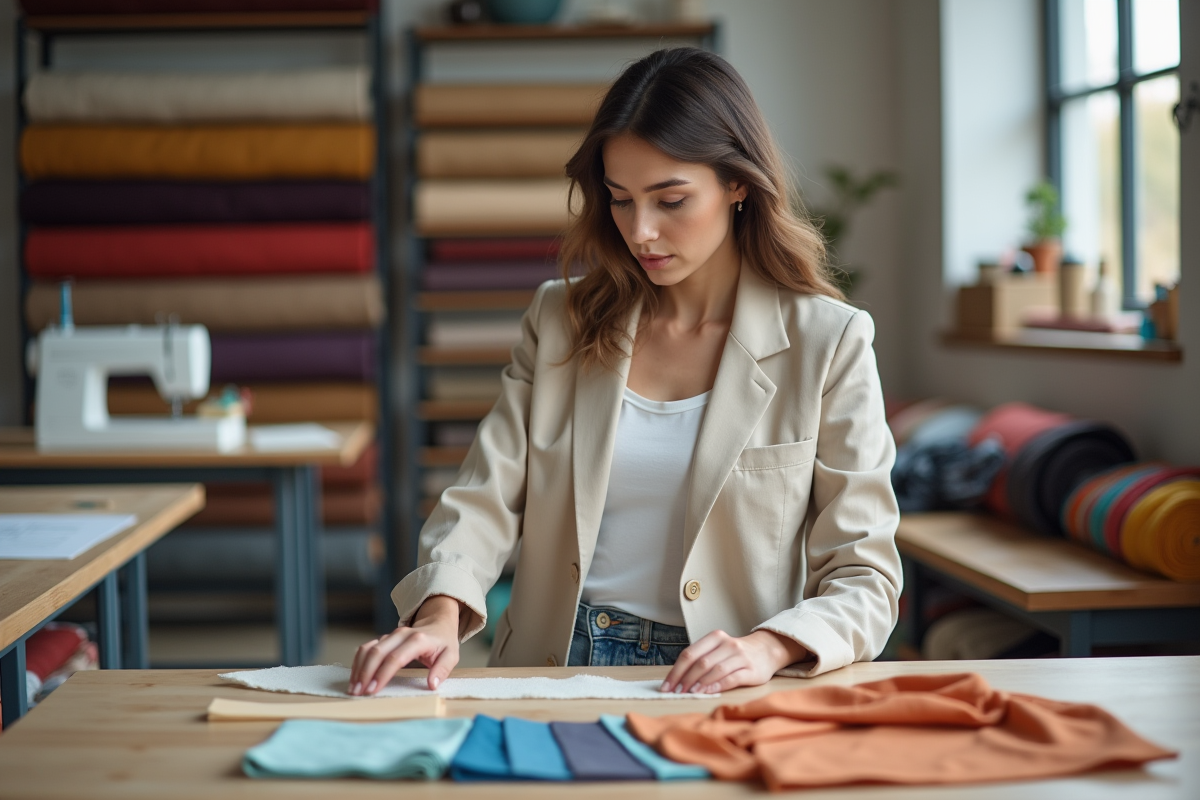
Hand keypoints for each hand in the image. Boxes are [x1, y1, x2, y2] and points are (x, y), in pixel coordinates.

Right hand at [349, 595, 461, 694]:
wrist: (438, 622)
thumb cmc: (444, 642)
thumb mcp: (451, 655)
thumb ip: (442, 670)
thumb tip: (432, 685)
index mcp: (418, 640)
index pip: (396, 658)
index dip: (382, 674)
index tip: (372, 690)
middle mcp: (401, 635)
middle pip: (377, 652)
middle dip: (365, 673)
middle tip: (357, 692)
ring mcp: (391, 635)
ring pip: (368, 649)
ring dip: (358, 668)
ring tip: (353, 688)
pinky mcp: (384, 639)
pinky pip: (366, 648)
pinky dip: (358, 662)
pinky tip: (355, 676)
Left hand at [660, 629, 807, 693]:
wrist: (766, 650)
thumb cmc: (734, 653)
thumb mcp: (717, 649)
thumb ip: (700, 660)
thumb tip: (676, 680)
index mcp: (715, 638)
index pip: (690, 654)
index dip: (676, 671)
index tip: (666, 686)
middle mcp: (728, 645)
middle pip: (701, 663)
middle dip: (685, 679)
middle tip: (676, 693)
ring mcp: (740, 657)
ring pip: (715, 670)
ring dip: (699, 684)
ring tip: (689, 693)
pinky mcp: (751, 670)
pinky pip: (731, 678)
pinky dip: (717, 686)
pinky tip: (708, 692)